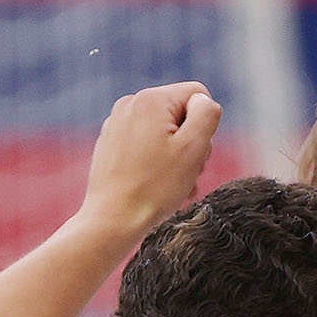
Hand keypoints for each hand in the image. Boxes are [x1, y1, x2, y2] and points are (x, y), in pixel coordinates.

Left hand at [75, 83, 221, 245]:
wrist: (111, 220)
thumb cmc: (154, 188)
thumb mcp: (193, 147)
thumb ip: (206, 114)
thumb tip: (203, 102)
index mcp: (151, 99)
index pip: (198, 95)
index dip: (205, 126)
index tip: (194, 154)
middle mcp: (130, 103)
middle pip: (180, 114)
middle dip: (190, 143)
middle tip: (186, 174)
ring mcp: (117, 123)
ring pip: (164, 131)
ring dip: (176, 156)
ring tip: (173, 184)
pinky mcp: (110, 143)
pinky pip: (144, 144)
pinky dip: (155, 161)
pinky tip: (155, 185)